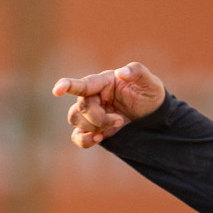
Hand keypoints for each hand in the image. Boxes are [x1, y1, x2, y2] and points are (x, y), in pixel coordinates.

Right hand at [51, 61, 165, 148]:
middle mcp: (94, 96)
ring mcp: (92, 113)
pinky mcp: (93, 129)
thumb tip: (120, 72)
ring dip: (94, 127)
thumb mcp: (150, 83)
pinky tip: (99, 138)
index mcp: (104, 82)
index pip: (83, 84)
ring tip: (117, 126)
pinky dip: (85, 140)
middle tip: (120, 120)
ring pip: (76, 120)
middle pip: (80, 108)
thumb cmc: (151, 96)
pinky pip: (77, 136)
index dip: (68, 86)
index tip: (57, 90)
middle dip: (98, 118)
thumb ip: (137, 72)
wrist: (155, 117)